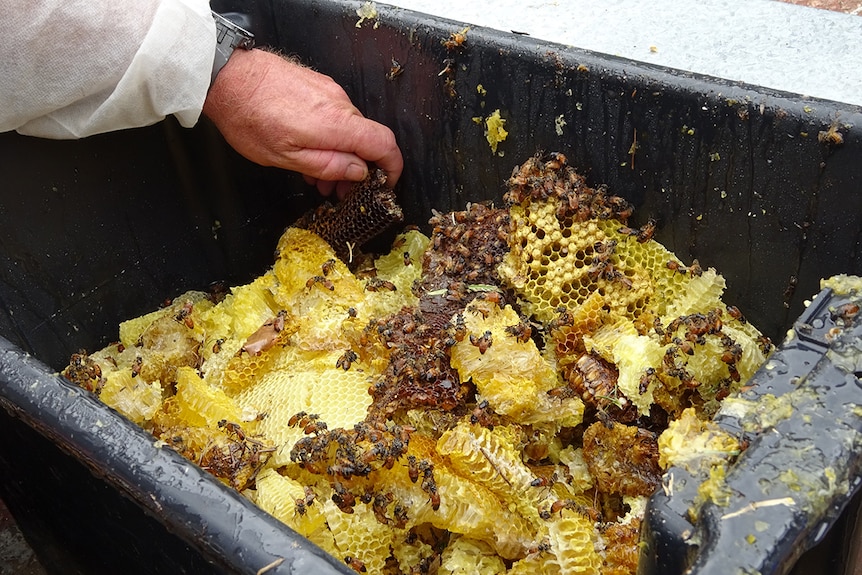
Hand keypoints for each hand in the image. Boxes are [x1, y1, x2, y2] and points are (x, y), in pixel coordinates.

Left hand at [203, 48, 402, 197]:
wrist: (226, 76)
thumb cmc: (250, 118)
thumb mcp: (287, 157)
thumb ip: (329, 165)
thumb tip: (360, 172)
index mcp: (337, 124)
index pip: (385, 144)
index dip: (392, 168)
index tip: (385, 184)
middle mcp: (340, 103)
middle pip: (368, 139)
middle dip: (358, 169)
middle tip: (339, 192)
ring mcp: (329, 91)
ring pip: (350, 129)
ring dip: (342, 155)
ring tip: (319, 177)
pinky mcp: (317, 84)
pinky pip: (336, 115)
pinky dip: (331, 137)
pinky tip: (309, 151)